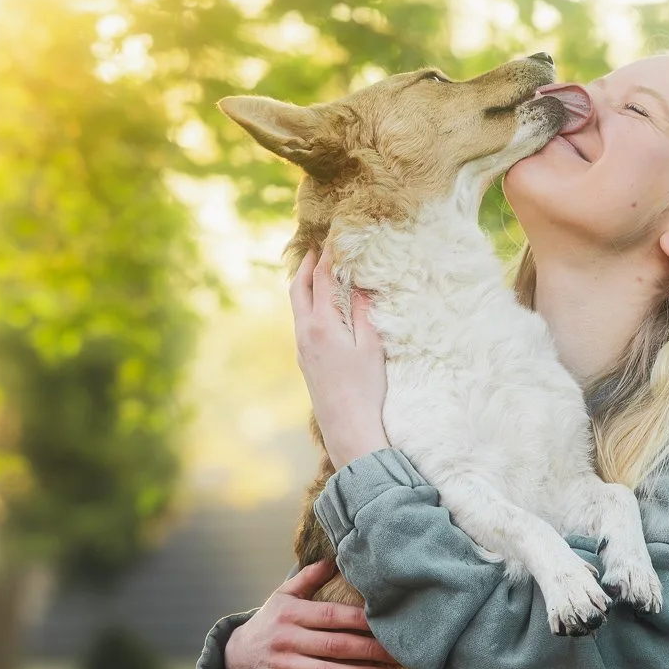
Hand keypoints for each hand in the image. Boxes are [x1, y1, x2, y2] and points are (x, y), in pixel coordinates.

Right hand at [224, 558, 395, 668]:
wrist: (236, 656)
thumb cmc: (270, 622)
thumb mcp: (283, 596)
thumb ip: (309, 578)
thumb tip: (334, 557)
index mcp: (293, 614)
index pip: (331, 615)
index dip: (360, 619)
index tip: (387, 623)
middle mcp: (288, 639)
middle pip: (334, 645)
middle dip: (369, 650)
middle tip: (397, 653)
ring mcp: (284, 666)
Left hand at [290, 246, 388, 470]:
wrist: (348, 428)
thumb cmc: (365, 389)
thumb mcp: (372, 346)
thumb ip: (365, 313)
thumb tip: (361, 286)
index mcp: (322, 325)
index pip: (322, 281)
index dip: (328, 257)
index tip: (334, 240)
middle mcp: (305, 334)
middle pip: (298, 290)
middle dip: (306, 267)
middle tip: (315, 249)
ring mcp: (302, 349)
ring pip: (297, 307)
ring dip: (304, 286)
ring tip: (317, 273)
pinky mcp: (305, 361)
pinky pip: (301, 323)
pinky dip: (307, 305)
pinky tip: (321, 307)